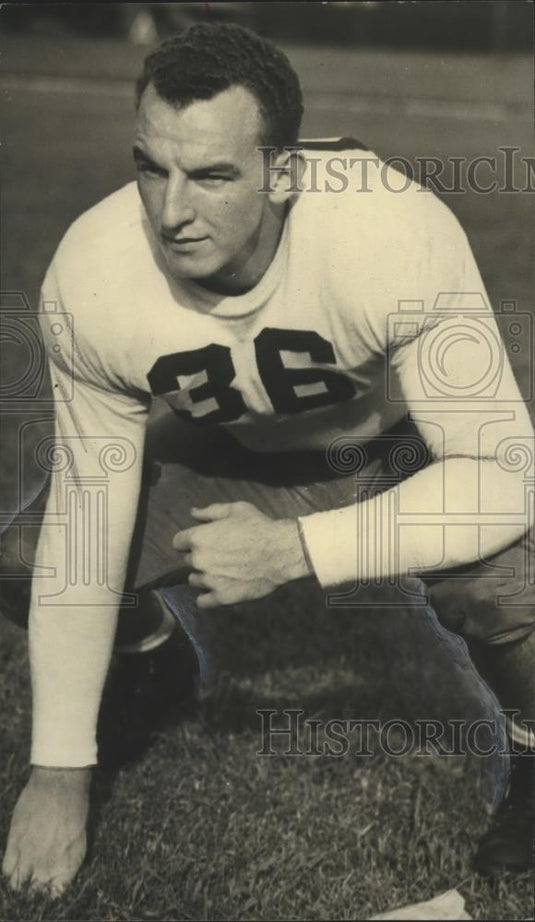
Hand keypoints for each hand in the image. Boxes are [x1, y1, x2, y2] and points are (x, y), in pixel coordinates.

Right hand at [2, 766, 90, 896]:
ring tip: (23, 876)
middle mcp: (47, 864)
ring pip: (16, 884)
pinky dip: (9, 872)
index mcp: (67, 864)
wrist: (60, 782)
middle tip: (33, 883)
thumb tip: (57, 875)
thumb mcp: (79, 839)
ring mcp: (28, 854)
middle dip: (33, 891)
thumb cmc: (76, 807)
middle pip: (33, 893)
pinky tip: (14, 867)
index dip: (49, 894)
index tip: (47, 890)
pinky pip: (7, 868)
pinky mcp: (14, 842)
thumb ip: (66, 861)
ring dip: (19, 884)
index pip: (55, 895)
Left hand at [172, 501, 311, 607]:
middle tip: (220, 555)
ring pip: (195, 581)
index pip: (178, 542)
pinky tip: (219, 589)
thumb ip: (210, 511)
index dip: (190, 541)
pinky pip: (202, 602)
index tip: (203, 542)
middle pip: (188, 562)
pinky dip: (208, 597)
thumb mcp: (236, 510)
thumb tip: (193, 512)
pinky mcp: (221, 597)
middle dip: (200, 558)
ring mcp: (209, 581)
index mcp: (198, 538)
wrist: (281, 552)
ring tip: (223, 571)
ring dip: (204, 576)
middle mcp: (198, 560)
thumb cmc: (259, 527)